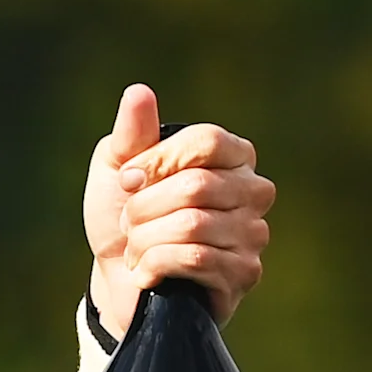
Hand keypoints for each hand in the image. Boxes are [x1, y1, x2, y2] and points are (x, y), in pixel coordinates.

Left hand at [81, 83, 275, 338]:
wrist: (118, 279)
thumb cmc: (123, 216)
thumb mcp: (117, 167)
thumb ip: (132, 132)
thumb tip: (139, 92)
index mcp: (232, 155)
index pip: (208, 141)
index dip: (159, 160)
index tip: (127, 179)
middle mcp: (254, 190)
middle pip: (197, 185)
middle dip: (145, 207)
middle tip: (130, 223)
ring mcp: (254, 233)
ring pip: (193, 225)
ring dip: (146, 239)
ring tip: (138, 248)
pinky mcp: (245, 273)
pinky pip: (197, 259)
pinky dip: (156, 265)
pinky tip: (148, 273)